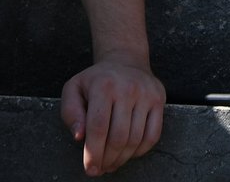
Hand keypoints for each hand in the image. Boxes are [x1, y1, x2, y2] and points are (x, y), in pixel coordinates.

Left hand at [60, 57, 164, 176]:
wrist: (125, 60)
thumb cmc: (96, 80)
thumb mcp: (73, 89)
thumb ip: (71, 113)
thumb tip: (79, 136)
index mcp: (103, 85)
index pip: (98, 127)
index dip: (93, 152)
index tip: (90, 168)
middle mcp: (128, 88)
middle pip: (118, 137)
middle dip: (107, 159)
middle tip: (100, 168)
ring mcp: (146, 94)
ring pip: (136, 139)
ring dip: (122, 158)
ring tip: (111, 163)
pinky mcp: (159, 100)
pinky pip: (152, 135)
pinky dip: (140, 151)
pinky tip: (128, 153)